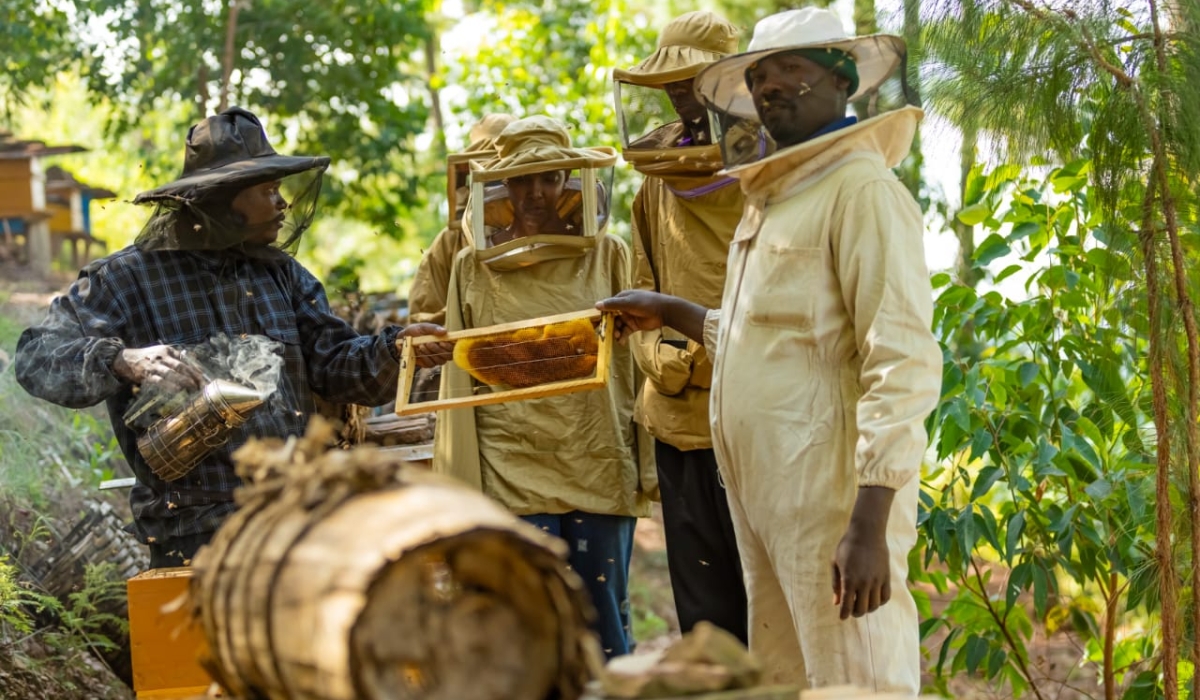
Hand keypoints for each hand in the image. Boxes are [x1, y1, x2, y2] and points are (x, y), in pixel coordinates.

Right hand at [112, 345, 204, 391]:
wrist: (126, 359)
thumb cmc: (149, 356)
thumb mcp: (163, 351)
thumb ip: (177, 356)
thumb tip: (193, 364)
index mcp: (167, 350)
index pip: (185, 360)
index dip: (194, 369)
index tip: (202, 377)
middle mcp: (161, 357)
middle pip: (179, 367)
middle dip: (191, 376)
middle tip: (199, 385)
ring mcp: (154, 366)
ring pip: (170, 374)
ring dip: (182, 381)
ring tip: (192, 388)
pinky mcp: (147, 375)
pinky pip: (159, 381)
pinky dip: (169, 386)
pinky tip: (177, 391)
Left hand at [399, 323, 454, 367]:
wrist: (402, 340)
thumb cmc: (415, 332)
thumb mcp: (423, 327)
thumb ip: (434, 329)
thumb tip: (445, 331)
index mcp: (445, 340)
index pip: (455, 347)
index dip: (450, 346)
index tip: (441, 341)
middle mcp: (443, 351)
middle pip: (449, 356)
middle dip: (439, 349)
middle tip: (429, 343)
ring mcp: (436, 358)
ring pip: (440, 360)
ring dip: (431, 353)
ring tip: (421, 345)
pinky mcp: (429, 364)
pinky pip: (431, 364)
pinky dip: (425, 357)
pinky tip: (419, 350)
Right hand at [596, 290, 671, 341]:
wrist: (664, 311)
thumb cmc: (646, 303)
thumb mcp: (628, 303)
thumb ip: (613, 304)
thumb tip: (596, 305)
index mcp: (621, 299)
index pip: (607, 307)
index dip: (601, 316)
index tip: (595, 324)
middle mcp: (623, 308)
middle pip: (611, 318)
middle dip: (608, 326)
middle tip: (604, 335)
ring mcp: (629, 317)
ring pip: (618, 326)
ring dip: (616, 332)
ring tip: (616, 337)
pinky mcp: (634, 325)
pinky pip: (625, 332)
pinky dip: (622, 337)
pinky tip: (621, 342)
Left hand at [831, 486, 894, 619]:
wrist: (867, 532)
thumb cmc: (847, 546)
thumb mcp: (835, 563)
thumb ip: (835, 584)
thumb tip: (836, 603)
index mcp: (848, 580)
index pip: (847, 605)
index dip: (844, 614)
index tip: (842, 617)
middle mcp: (864, 583)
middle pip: (862, 609)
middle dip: (855, 613)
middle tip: (852, 610)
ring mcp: (877, 581)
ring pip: (874, 606)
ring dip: (868, 609)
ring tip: (862, 604)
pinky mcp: (886, 577)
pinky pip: (885, 597)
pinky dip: (880, 602)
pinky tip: (874, 598)